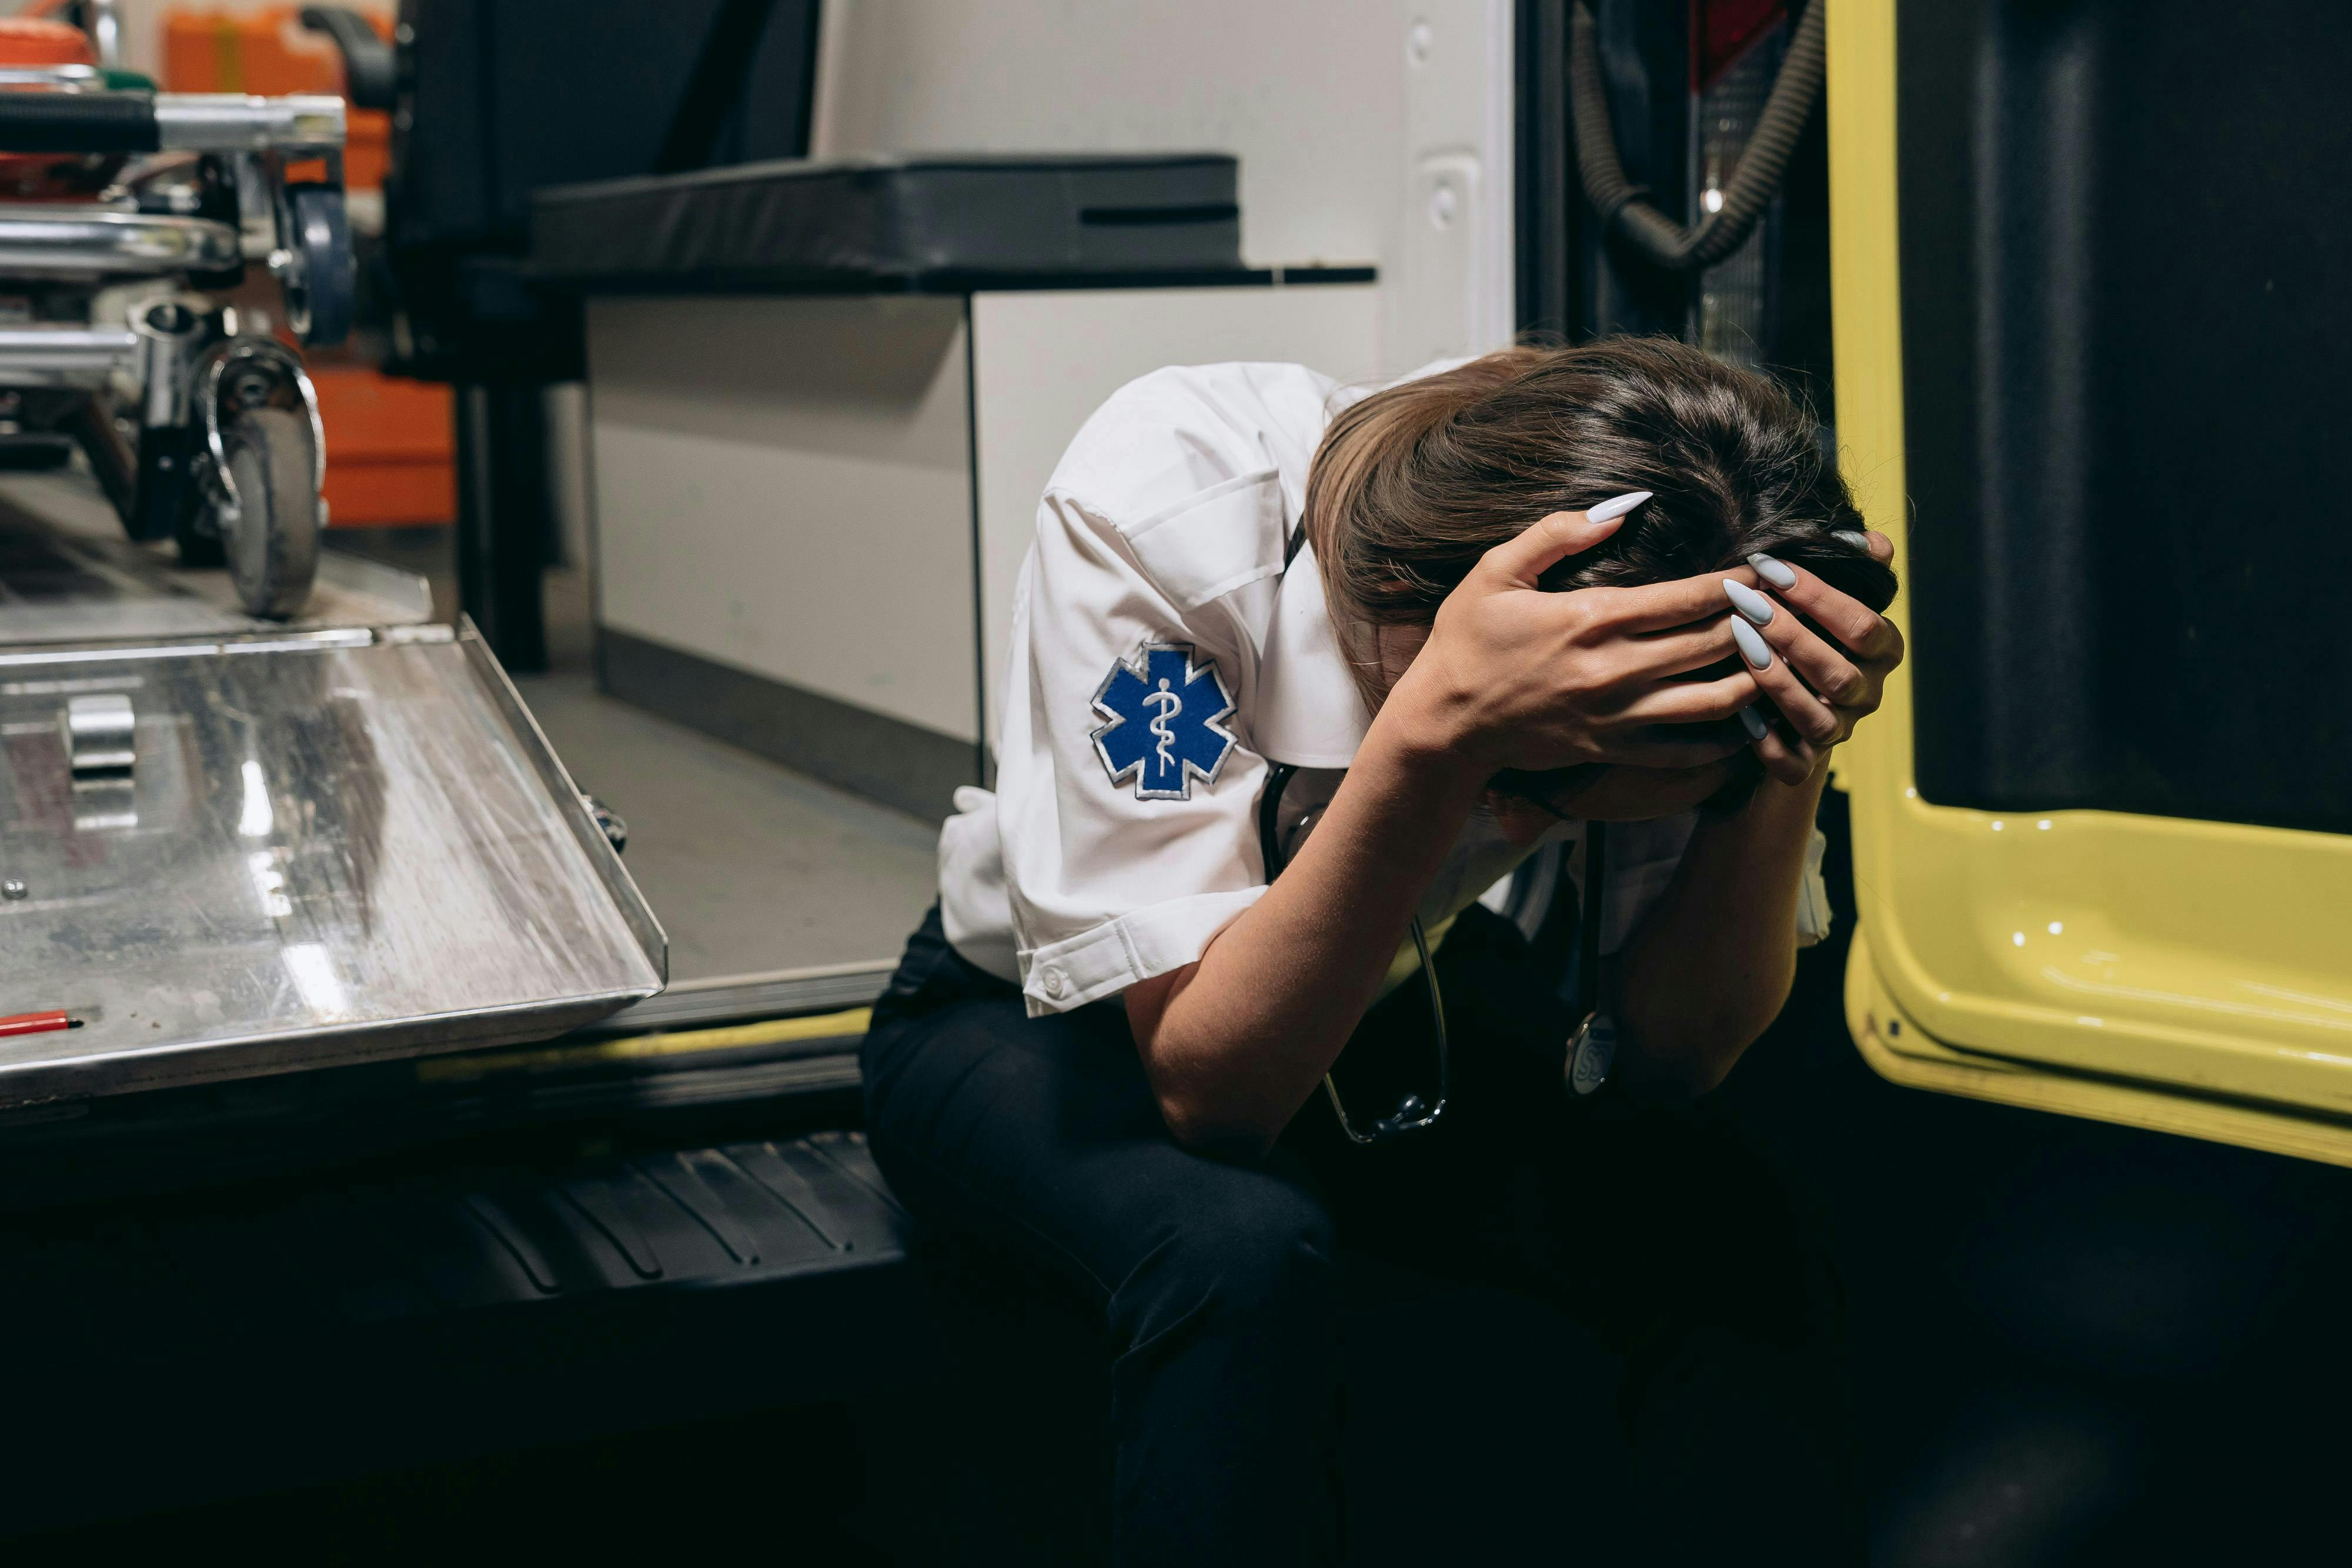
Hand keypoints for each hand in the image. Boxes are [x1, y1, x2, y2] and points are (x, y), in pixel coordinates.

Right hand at [1385, 494, 1754, 776]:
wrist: (1445, 722)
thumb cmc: (1468, 641)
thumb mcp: (1496, 570)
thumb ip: (1559, 533)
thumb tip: (1623, 505)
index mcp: (1594, 619)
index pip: (1691, 598)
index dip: (1740, 582)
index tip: (1768, 569)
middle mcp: (1616, 670)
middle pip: (1715, 644)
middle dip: (1760, 623)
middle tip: (1787, 607)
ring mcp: (1618, 716)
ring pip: (1715, 701)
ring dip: (1755, 678)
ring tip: (1777, 658)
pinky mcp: (1614, 750)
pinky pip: (1688, 751)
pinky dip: (1727, 738)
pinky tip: (1748, 718)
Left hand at [1721, 531, 1904, 783]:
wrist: (1784, 696)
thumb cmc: (1804, 626)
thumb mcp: (1823, 593)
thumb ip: (1850, 565)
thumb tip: (1869, 541)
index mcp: (1882, 650)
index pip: (1863, 626)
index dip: (1819, 597)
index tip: (1770, 568)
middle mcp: (1866, 694)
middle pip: (1840, 674)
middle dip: (1792, 636)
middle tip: (1747, 603)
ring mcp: (1838, 732)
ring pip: (1819, 720)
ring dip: (1778, 682)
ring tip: (1740, 645)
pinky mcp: (1805, 763)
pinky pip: (1793, 764)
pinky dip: (1768, 743)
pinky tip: (1741, 714)